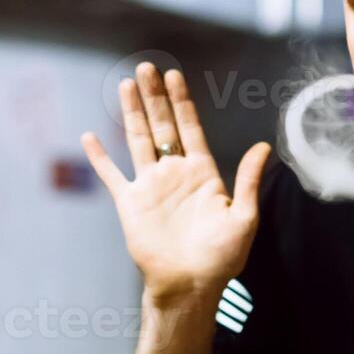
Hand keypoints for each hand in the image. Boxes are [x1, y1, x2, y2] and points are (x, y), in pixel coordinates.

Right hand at [81, 62, 270, 308]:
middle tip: (146, 69)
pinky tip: (89, 137)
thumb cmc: (222, 257)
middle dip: (154, 97)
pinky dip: (99, 157)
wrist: (190, 285)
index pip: (190, 127)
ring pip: (138, 139)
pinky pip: (111, 175)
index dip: (182, 101)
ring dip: (131, 113)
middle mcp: (175, 173)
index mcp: (203, 173)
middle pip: (162, 125)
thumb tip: (264, 146)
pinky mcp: (131, 203)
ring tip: (125, 84)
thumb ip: (249, 180)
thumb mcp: (245, 216)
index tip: (174, 76)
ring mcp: (151, 186)